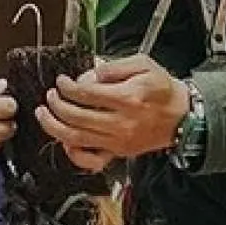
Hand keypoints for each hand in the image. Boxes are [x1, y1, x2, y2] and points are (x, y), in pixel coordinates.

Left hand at [35, 54, 188, 171]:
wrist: (181, 116)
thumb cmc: (162, 89)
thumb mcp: (143, 64)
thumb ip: (114, 67)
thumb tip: (89, 76)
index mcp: (127, 98)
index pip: (86, 94)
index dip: (67, 87)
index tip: (61, 81)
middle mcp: (121, 122)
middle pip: (76, 117)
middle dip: (56, 105)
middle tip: (50, 95)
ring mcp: (118, 141)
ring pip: (77, 138)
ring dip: (54, 127)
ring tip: (44, 114)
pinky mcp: (118, 152)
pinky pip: (91, 160)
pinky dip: (73, 153)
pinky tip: (64, 141)